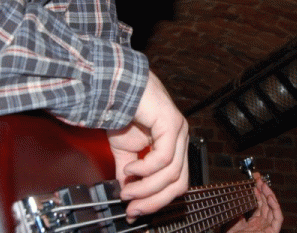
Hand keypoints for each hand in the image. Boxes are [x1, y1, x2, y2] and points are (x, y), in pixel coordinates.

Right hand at [106, 70, 188, 221]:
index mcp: (174, 144)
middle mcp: (181, 138)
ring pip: (171, 173)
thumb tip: (127, 197)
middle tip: (132, 208)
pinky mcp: (172, 124)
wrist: (115, 85)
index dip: (156, 201)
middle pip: (179, 183)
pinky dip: (146, 169)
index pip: (176, 183)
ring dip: (146, 188)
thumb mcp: (125, 151)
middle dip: (154, 200)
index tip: (134, 211)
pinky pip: (164, 157)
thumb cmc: (122, 110)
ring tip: (126, 190)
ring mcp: (179, 130)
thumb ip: (130, 174)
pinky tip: (131, 168)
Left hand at [226, 173, 282, 232]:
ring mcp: (268, 229)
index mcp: (254, 223)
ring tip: (264, 184)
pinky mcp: (272, 232)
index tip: (254, 181)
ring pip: (273, 209)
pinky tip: (270, 197)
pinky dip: (276, 206)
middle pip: (267, 205)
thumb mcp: (233, 224)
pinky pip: (278, 218)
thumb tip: (239, 202)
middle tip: (259, 178)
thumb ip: (238, 214)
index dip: (258, 192)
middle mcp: (263, 225)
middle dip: (264, 190)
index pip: (260, 204)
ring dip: (270, 195)